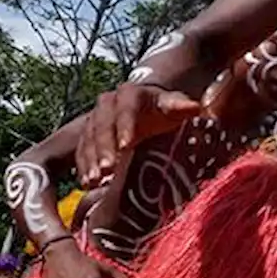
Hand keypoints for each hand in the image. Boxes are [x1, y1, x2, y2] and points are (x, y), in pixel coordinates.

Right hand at [76, 84, 200, 186]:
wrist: (147, 109)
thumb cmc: (164, 109)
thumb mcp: (174, 105)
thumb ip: (181, 106)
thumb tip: (195, 107)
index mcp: (130, 94)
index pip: (125, 109)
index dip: (125, 127)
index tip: (126, 146)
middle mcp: (107, 104)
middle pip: (102, 126)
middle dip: (104, 149)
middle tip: (107, 170)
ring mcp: (94, 120)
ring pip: (88, 139)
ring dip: (90, 161)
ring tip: (94, 181)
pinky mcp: (87, 136)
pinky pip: (81, 150)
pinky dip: (83, 167)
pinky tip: (86, 184)